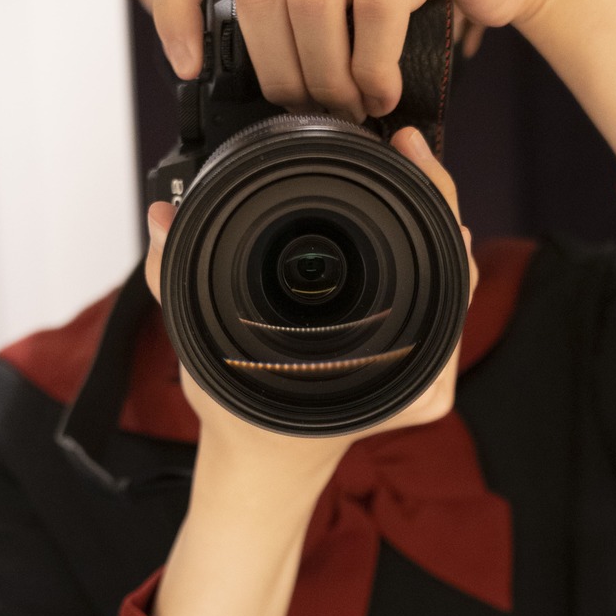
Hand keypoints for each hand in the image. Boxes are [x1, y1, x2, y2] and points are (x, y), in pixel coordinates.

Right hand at [143, 122, 477, 473]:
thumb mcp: (205, 348)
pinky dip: (426, 252)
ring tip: (413, 169)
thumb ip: (173, 280)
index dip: (432, 198)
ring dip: (433, 224)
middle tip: (411, 148)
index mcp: (384, 370)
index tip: (412, 151)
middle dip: (435, 199)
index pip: (439, 268)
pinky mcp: (417, 364)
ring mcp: (423, 370)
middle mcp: (416, 372)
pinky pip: (437, 295)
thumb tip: (163, 217)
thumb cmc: (245, 418)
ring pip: (449, 278)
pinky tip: (414, 215)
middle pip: (453, 264)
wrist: (266, 467)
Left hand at [151, 0, 593, 122]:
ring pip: (310, 4)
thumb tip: (230, 83)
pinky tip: (386, 93)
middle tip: (312, 113)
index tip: (189, 68)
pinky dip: (372, 67)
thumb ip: (292, 8)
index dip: (171, 7)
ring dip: (326, 77)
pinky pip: (374, 9)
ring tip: (354, 108)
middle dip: (278, 73)